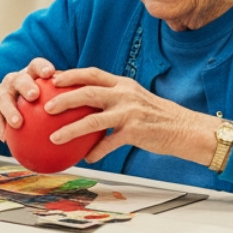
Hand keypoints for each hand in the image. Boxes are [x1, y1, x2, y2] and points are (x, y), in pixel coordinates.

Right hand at [0, 56, 55, 145]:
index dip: (41, 67)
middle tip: (33, 96)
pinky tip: (5, 138)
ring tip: (18, 122)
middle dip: (25, 85)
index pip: (34, 66)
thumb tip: (92, 112)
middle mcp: (11, 82)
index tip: (50, 74)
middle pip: (17, 79)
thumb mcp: (39, 102)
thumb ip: (56, 103)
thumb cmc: (26, 107)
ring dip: (10, 110)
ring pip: (3, 99)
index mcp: (27, 76)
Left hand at [37, 67, 218, 165]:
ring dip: (71, 129)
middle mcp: (125, 95)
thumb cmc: (157, 117)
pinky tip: (87, 158)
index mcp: (123, 84)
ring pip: (93, 120)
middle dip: (64, 98)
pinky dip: (96, 152)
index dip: (71, 74)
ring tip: (54, 137)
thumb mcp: (135, 100)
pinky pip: (109, 144)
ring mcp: (130, 113)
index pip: (93, 73)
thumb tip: (87, 105)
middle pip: (88, 93)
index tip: (52, 78)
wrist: (186, 129)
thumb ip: (114, 99)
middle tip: (46, 106)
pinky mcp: (135, 132)